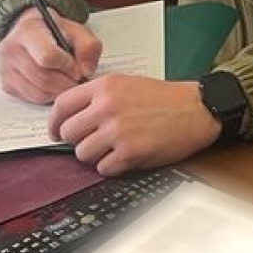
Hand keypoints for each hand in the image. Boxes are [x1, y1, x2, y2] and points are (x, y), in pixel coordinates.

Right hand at [0, 8, 102, 103]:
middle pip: (43, 78)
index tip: (76, 67)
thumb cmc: (55, 31)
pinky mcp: (7, 84)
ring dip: (59, 92)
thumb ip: (89, 47)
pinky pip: (32, 98)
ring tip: (67, 82)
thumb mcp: (78, 30)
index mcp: (28, 31)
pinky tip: (55, 86)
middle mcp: (11, 49)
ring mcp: (6, 69)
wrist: (32, 32)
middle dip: (66, 83)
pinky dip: (48, 96)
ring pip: (38, 92)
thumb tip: (86, 71)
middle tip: (77, 79)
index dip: (67, 66)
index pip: (47, 57)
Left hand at [49, 76, 221, 175]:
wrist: (198, 109)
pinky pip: (103, 168)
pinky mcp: (129, 152)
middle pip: (67, 133)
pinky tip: (128, 155)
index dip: (54, 123)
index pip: (61, 105)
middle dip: (78, 140)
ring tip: (116, 147)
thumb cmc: (166, 98)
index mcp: (106, 87)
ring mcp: (118, 130)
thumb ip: (99, 96)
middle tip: (95, 140)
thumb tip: (71, 117)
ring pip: (82, 154)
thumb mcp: (128, 83)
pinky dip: (114, 166)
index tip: (56, 131)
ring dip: (96, 155)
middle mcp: (108, 107)